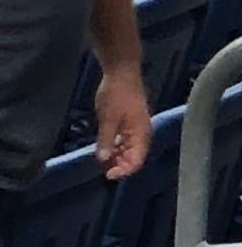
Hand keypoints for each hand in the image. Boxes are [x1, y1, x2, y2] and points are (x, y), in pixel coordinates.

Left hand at [95, 64, 155, 179]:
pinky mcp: (130, 121)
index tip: (107, 175)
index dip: (123, 170)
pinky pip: (126, 140)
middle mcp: (142, 134)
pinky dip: (117, 146)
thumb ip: (107, 140)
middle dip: (120, 165)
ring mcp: (137, 128)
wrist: (121, 71)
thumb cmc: (116, 94)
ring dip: (118, 157)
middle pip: (134, 157)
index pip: (136, 161)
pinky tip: (106, 148)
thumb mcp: (108, 118)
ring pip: (129, 149)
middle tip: (103, 169)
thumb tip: (104, 159)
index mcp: (141, 134)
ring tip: (102, 162)